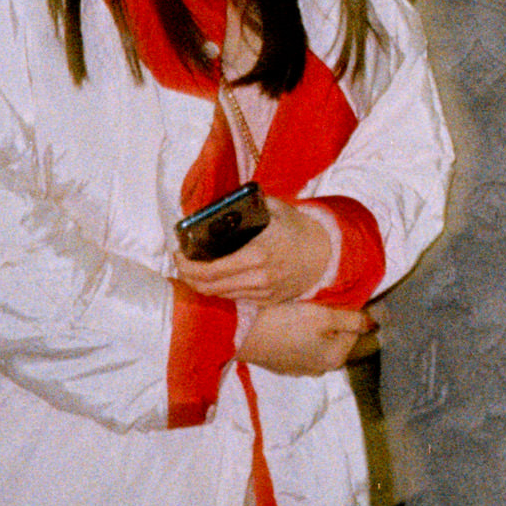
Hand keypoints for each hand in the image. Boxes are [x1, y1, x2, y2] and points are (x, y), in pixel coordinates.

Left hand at [174, 196, 340, 302]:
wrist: (326, 254)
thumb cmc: (299, 229)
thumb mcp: (276, 209)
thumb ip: (249, 205)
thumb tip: (220, 203)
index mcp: (257, 254)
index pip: (211, 270)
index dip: (187, 265)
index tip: (179, 253)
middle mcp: (258, 278)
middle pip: (209, 287)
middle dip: (188, 276)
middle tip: (182, 262)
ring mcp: (263, 293)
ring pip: (219, 295)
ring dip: (202, 283)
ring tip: (195, 268)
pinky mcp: (267, 302)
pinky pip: (235, 298)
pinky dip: (220, 288)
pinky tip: (216, 276)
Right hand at [235, 298, 374, 375]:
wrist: (242, 333)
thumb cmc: (287, 322)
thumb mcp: (324, 316)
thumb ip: (352, 320)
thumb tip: (373, 324)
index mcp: (335, 358)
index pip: (354, 330)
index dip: (347, 311)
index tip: (332, 298)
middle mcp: (320, 369)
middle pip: (334, 338)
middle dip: (329, 321)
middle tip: (314, 303)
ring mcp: (298, 369)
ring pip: (315, 342)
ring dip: (312, 329)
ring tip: (299, 311)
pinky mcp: (280, 365)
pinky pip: (296, 347)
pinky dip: (295, 336)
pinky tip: (286, 323)